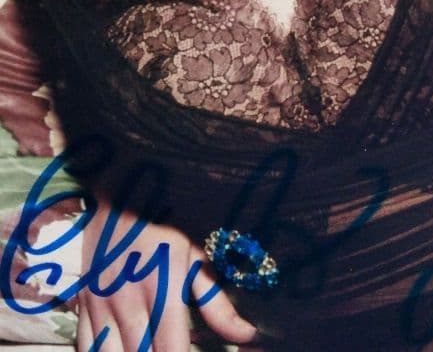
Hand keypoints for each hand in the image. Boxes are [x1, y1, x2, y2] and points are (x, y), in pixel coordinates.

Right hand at [76, 196, 256, 351]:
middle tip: (171, 348)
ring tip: (150, 349)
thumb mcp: (195, 258)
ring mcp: (101, 306)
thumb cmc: (165, 229)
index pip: (172, 349)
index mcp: (163, 287)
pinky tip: (122, 349)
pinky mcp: (83, 306)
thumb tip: (245, 334)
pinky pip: (87, 348)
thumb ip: (217, 302)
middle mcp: (129, 300)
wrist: (120, 200)